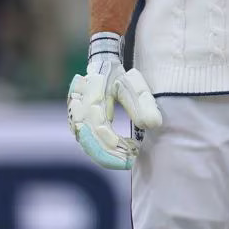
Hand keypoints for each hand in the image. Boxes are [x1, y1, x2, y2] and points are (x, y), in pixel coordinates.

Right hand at [66, 32, 162, 169]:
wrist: (100, 66)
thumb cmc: (118, 76)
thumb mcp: (133, 84)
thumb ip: (143, 103)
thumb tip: (153, 124)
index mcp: (90, 97)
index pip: (99, 128)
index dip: (114, 145)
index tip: (133, 153)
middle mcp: (78, 110)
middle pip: (91, 141)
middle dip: (111, 156)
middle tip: (131, 162)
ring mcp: (75, 118)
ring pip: (88, 144)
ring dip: (107, 155)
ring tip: (127, 159)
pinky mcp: (78, 125)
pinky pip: (88, 142)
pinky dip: (103, 151)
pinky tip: (119, 153)